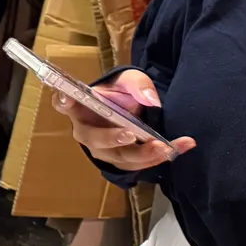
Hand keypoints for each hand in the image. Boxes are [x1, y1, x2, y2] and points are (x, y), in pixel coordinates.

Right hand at [52, 69, 194, 171]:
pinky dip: (161, 157)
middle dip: (112, 139)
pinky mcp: (121, 161)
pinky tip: (182, 146)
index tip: (68, 98)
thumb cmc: (120, 94)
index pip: (63, 103)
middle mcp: (87, 131)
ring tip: (165, 147)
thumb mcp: (129, 81)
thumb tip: (149, 100)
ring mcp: (103, 150)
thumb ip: (137, 84)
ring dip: (142, 154)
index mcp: (81, 107)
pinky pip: (138, 164)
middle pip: (94, 139)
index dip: (63, 101)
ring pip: (119, 157)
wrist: (130, 111)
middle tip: (131, 135)